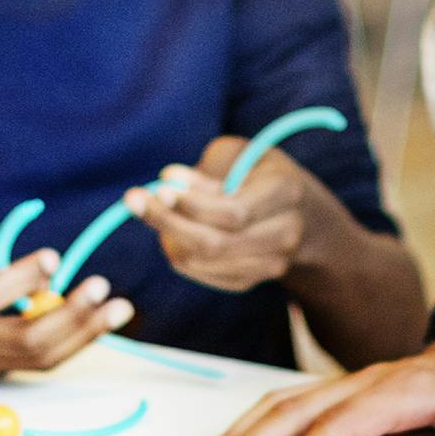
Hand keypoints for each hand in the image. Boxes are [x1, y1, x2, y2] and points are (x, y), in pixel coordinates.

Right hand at [0, 238, 132, 382]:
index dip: (27, 277)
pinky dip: (70, 341)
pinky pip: (36, 361)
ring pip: (38, 356)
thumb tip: (41, 276)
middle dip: (73, 315)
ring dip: (84, 334)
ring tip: (118, 308)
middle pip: (26, 337)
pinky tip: (94, 322)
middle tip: (103, 288)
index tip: (55, 259)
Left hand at [131, 137, 312, 294]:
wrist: (302, 214)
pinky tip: (171, 229)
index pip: (235, 213)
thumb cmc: (259, 172)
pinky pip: (200, 273)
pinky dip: (177, 251)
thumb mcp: (240, 153)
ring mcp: (270, 265)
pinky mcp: (249, 281)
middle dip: (168, 222)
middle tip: (132, 199)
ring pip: (203, 262)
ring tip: (151, 209)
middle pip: (215, 244)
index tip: (159, 186)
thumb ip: (205, 168)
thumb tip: (168, 183)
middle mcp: (285, 235)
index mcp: (287, 193)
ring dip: (167, 236)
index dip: (193, 205)